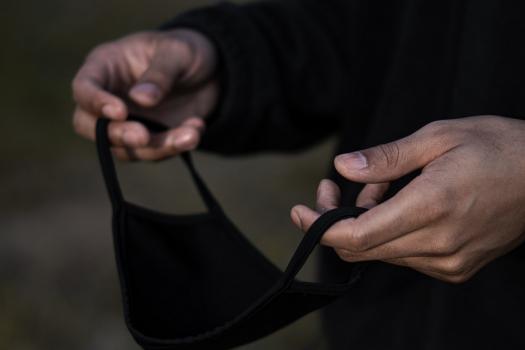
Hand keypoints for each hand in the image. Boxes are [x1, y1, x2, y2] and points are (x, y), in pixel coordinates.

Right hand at [72, 29, 218, 159]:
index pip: (84, 88)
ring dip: (158, 147)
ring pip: (125, 148)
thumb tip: (141, 99)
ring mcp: (127, 123)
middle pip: (89, 126)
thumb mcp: (178, 53)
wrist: (211, 73)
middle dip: (116, 135)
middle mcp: (109, 98)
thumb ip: (161, 74)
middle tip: (143, 136)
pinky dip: (175, 147)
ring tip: (191, 135)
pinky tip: (196, 129)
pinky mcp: (149, 140)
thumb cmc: (186, 52)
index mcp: (106, 66)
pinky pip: (153, 153)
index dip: (95, 102)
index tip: (121, 112)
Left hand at [291, 116, 524, 282]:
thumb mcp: (438, 138)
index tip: (298, 211)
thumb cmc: (498, 148)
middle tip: (336, 185)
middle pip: (360, 249)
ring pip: (379, 252)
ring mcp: (448, 262)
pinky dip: (387, 233)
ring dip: (365, 222)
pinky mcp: (454, 268)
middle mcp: (438, 245)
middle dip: (335, 220)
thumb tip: (343, 168)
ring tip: (384, 186)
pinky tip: (401, 205)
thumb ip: (386, 158)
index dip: (319, 226)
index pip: (356, 236)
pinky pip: (402, 256)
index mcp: (432, 207)